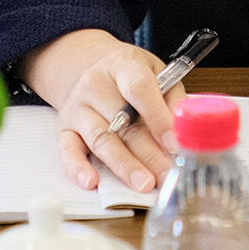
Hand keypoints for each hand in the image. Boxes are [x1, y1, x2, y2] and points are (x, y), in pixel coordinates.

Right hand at [22, 28, 186, 193]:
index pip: (139, 90)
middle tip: (166, 174)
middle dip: (148, 154)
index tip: (174, 143)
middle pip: (123, 123)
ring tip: (143, 184)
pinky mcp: (64, 127)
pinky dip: (78, 168)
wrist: (88, 66)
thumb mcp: (156, 71)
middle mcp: (95, 84)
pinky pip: (67, 150)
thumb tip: (184, 128)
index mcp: (123, 65)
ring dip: (123, 165)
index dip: (157, 118)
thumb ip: (172, 97)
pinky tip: (92, 182)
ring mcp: (77, 106)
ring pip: (101, 140)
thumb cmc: (128, 73)